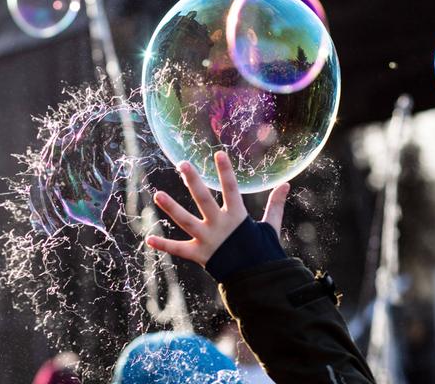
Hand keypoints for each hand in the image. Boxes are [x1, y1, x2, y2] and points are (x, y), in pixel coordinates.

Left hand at [146, 151, 289, 266]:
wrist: (257, 281)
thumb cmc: (262, 252)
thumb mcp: (270, 227)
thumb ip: (275, 205)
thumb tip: (286, 184)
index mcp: (237, 217)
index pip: (231, 189)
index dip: (225, 171)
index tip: (218, 153)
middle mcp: (220, 226)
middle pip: (204, 200)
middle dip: (193, 181)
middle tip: (182, 164)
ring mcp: (208, 240)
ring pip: (186, 221)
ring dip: (171, 207)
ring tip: (158, 194)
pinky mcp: (199, 255)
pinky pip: (179, 249)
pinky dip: (164, 245)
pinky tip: (149, 238)